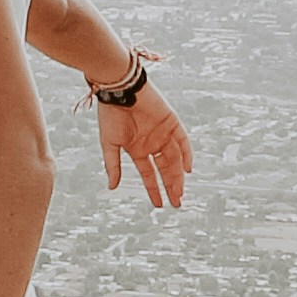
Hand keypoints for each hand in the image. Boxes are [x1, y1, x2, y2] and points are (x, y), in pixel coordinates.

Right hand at [97, 77, 191, 204]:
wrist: (119, 91)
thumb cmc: (110, 115)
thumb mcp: (109, 144)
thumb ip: (113, 165)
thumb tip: (112, 187)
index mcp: (137, 150)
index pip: (149, 174)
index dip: (154, 189)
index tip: (158, 205)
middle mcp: (152, 144)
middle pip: (165, 169)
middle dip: (170, 187)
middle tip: (176, 203)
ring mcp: (163, 133)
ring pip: (175, 159)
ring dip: (178, 176)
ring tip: (179, 192)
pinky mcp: (172, 122)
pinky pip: (183, 140)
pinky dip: (186, 153)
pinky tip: (187, 168)